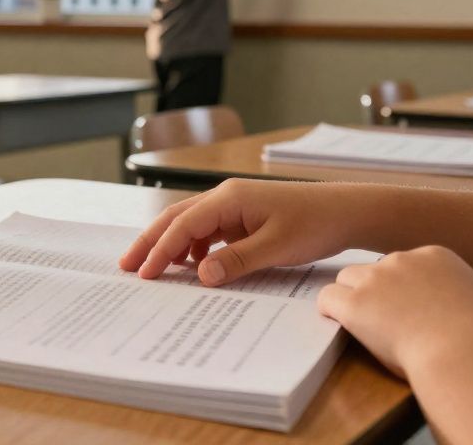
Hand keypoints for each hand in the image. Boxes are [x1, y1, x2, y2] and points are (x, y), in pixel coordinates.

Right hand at [119, 178, 380, 283]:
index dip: (160, 250)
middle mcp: (225, 198)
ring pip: (189, 223)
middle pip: (176, 218)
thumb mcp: (276, 247)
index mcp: (229, 199)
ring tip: (151, 268)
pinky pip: (207, 230)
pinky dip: (192, 247)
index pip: (183, 225)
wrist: (345, 212)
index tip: (144, 273)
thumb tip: (199, 274)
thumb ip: (236, 261)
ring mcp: (232, 206)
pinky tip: (190, 265)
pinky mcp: (241, 217)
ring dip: (169, 244)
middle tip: (127, 266)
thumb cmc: (314, 224)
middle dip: (150, 242)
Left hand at [318, 246, 472, 378]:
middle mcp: (401, 260)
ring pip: (346, 279)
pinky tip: (339, 323)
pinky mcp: (355, 303)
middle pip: (373, 269)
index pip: (404, 264)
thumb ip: (462, 292)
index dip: (401, 288)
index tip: (407, 306)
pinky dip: (330, 311)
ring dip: (351, 298)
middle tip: (383, 318)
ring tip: (362, 324)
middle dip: (375, 291)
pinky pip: (327, 298)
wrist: (468, 352)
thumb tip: (461, 302)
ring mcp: (376, 280)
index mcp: (434, 256)